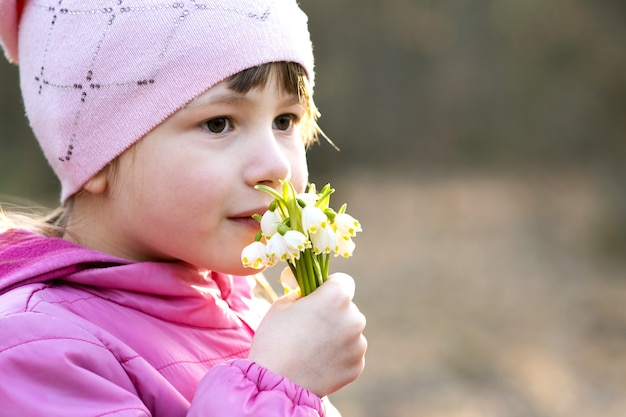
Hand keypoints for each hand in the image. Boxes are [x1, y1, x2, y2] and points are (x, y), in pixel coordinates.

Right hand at [248, 273, 366, 396]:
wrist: (275, 382)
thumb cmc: (274, 339)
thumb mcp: (281, 305)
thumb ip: (301, 294)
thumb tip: (309, 294)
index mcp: (337, 296)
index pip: (343, 281)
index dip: (329, 287)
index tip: (318, 297)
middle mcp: (354, 317)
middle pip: (347, 308)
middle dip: (332, 313)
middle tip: (310, 327)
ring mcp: (358, 344)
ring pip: (349, 332)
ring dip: (336, 336)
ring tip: (311, 349)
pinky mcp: (357, 366)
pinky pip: (349, 354)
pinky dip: (338, 356)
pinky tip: (317, 363)